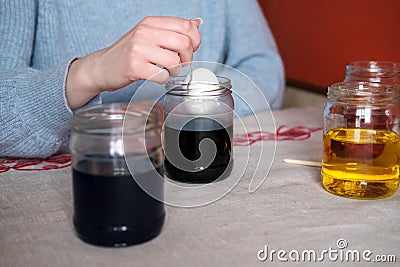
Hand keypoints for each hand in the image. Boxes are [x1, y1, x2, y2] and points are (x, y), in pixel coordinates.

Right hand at [66, 16, 201, 109]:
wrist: (102, 67)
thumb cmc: (128, 52)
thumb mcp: (149, 35)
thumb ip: (172, 29)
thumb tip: (197, 23)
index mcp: (150, 23)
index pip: (186, 26)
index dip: (195, 40)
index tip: (191, 49)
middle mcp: (144, 33)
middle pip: (184, 43)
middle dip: (188, 58)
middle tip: (181, 63)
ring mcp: (138, 49)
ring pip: (175, 61)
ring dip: (175, 71)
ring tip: (167, 71)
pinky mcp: (135, 67)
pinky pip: (162, 76)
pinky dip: (164, 79)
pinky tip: (156, 76)